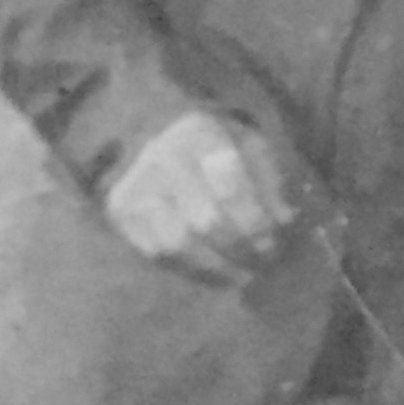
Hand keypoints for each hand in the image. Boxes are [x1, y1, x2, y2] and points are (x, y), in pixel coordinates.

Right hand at [103, 108, 296, 278]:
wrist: (151, 130)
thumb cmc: (214, 142)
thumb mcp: (250, 145)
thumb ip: (269, 180)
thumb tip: (283, 220)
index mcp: (201, 135)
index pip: (231, 188)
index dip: (255, 222)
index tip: (273, 238)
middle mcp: (162, 159)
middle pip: (205, 222)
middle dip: (240, 249)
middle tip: (262, 262)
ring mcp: (136, 186)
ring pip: (177, 244)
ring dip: (215, 267)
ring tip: (241, 274)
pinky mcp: (120, 211)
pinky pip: (156, 253)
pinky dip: (189, 268)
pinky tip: (213, 270)